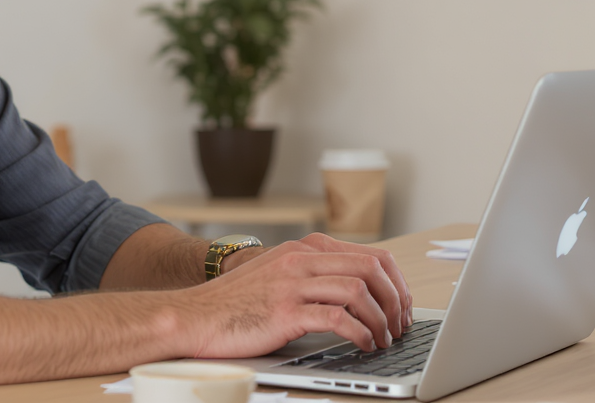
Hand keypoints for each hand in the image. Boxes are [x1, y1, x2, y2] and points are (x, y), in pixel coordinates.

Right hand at [182, 234, 411, 357]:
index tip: (402, 306)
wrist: (192, 316)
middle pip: (372, 269)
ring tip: (384, 339)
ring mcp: (292, 284)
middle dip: (397, 300)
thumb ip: (311, 275)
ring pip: (359, 291)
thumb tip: (357, 293)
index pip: (370, 254)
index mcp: (303, 249)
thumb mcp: (276, 276)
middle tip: (400, 325)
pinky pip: (337, 318)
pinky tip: (363, 346)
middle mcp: (300, 259)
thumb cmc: (233, 304)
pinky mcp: (284, 312)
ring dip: (381, 319)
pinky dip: (360, 334)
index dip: (397, 283)